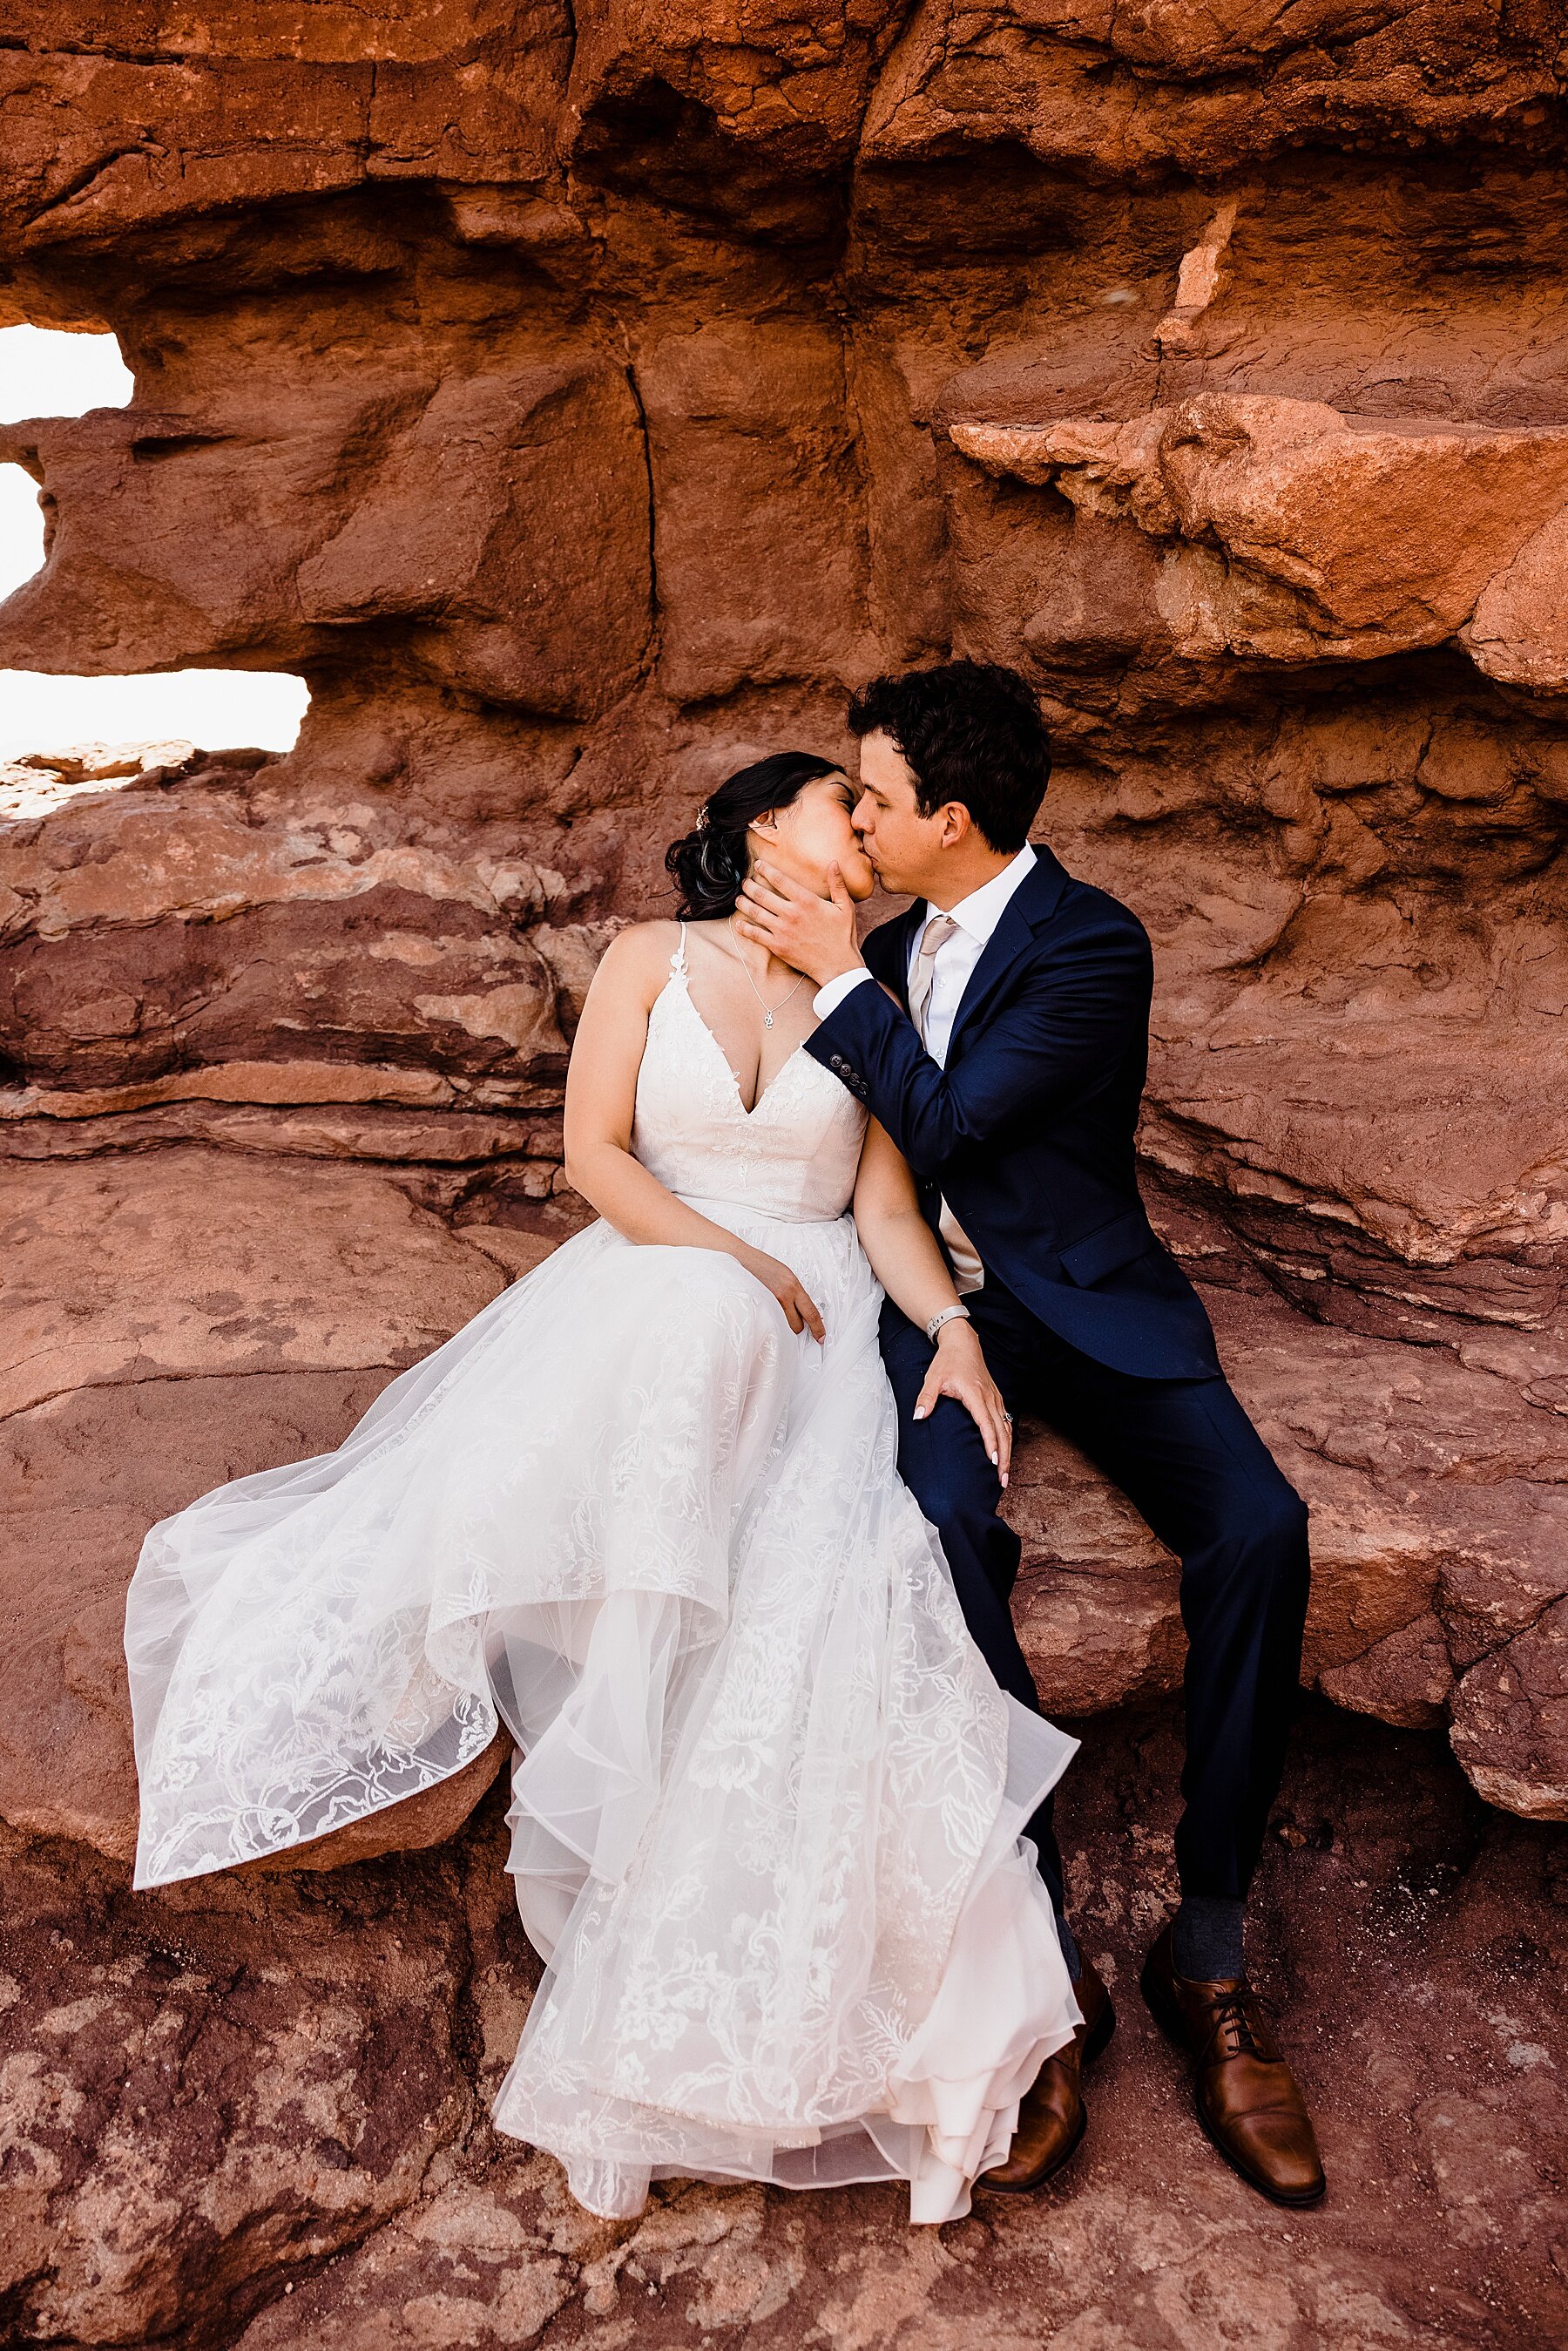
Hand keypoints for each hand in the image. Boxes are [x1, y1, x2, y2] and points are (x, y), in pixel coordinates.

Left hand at [734, 859, 863, 987]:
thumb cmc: (843, 935)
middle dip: (750, 886)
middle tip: (744, 883)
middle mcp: (791, 913)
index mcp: (806, 901)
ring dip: (743, 903)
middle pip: (762, 894)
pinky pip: (756, 935)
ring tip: (739, 898)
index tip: (758, 865)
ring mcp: (782, 931)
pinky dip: (744, 928)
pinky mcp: (778, 946)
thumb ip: (837, 884)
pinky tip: (738, 924)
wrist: (838, 965)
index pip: (779, 879)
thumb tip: (833, 863)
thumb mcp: (845, 906)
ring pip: (755, 912)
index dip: (765, 870)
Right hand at [738, 1246, 825, 1342]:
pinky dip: (769, 1322)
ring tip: (775, 1313)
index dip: (818, 1328)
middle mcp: (783, 1295)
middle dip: (796, 1327)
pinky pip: (769, 1324)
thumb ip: (794, 1293)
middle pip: (797, 1325)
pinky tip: (766, 1314)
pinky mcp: (757, 1307)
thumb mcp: (784, 1275)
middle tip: (791, 1320)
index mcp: (793, 1286)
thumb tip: (803, 1311)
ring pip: (783, 1327)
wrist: (737, 1259)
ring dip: (782, 1325)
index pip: (811, 1313)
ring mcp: (769, 1302)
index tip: (821, 1336)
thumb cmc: (759, 1265)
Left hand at [913, 1320, 1013, 1484]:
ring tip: (1005, 1474)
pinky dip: (1007, 1439)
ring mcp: (996, 1398)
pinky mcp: (996, 1398)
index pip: (986, 1424)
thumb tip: (918, 1417)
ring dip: (1008, 1452)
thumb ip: (926, 1398)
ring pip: (1007, 1429)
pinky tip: (1005, 1453)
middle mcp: (990, 1398)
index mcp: (975, 1394)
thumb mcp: (933, 1378)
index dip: (991, 1444)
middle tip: (1003, 1480)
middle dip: (1004, 1457)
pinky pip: (1006, 1422)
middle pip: (1002, 1432)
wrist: (963, 1343)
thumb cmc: (948, 1361)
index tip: (993, 1462)